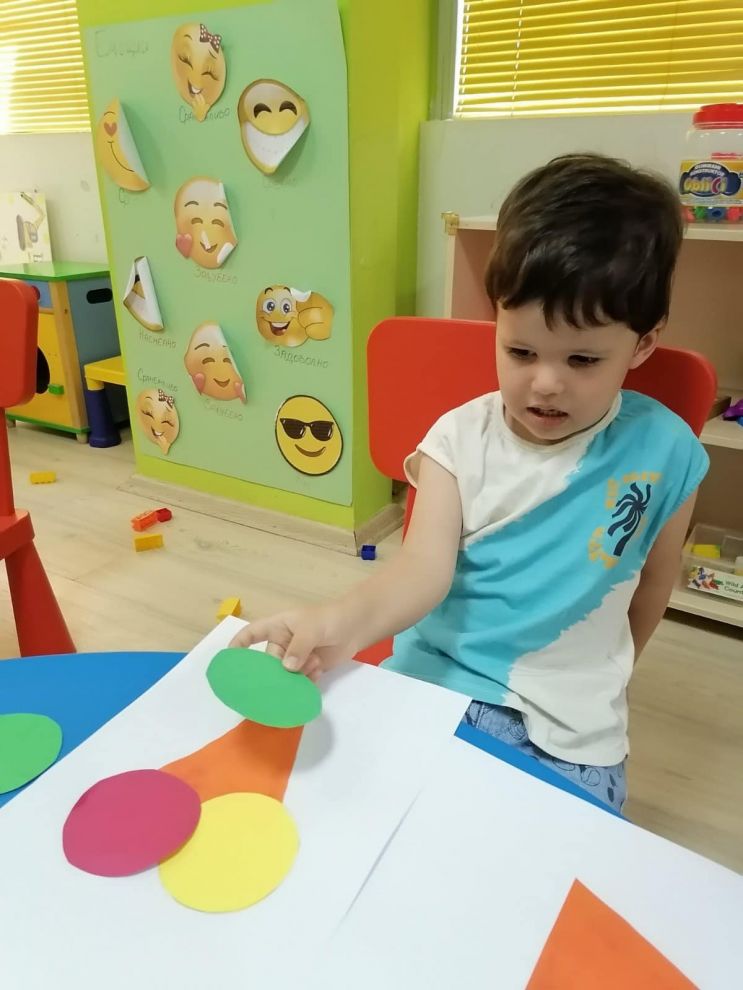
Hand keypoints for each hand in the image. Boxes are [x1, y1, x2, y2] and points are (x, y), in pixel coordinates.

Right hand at [228, 606, 355, 682]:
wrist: (357, 627)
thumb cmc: (330, 619)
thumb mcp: (312, 628)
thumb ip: (298, 647)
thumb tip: (286, 668)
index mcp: (277, 627)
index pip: (251, 634)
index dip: (238, 645)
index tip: (229, 660)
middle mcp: (283, 644)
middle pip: (268, 663)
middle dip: (274, 673)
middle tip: (280, 682)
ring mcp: (296, 658)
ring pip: (285, 675)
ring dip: (296, 677)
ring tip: (311, 667)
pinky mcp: (309, 669)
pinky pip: (300, 682)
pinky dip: (307, 681)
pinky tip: (318, 672)